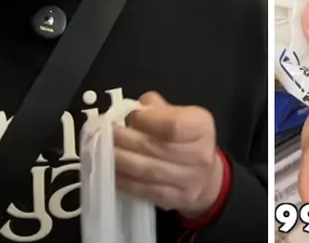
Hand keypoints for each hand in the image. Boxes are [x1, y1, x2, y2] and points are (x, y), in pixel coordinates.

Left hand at [113, 92, 223, 219]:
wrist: (206, 177)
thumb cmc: (187, 139)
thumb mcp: (180, 115)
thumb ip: (156, 108)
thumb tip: (130, 110)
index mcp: (201, 127)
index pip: (172, 125)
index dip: (146, 120)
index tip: (130, 116)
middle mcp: (199, 155)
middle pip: (155, 148)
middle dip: (124, 140)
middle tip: (105, 133)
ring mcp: (187, 181)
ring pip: (147, 171)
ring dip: (119, 160)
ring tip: (103, 150)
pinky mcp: (173, 199)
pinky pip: (143, 190)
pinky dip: (124, 180)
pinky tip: (111, 171)